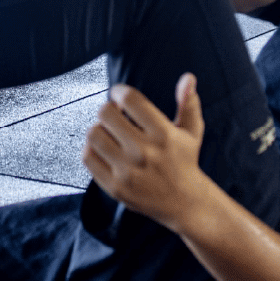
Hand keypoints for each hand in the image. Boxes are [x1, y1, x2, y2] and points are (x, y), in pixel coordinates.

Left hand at [81, 75, 212, 230]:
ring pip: (94, 134)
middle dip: (109, 108)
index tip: (120, 94)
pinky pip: (88, 158)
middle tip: (115, 114)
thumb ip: (188, 103)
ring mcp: (127, 171)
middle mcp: (144, 152)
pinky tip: (103, 147)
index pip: (130, 99)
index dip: (119, 91)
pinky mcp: (114, 187)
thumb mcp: (191, 132)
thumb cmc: (185, 161)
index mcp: (163, 134)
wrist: (184, 203)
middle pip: (106, 113)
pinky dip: (91, 148)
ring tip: (108, 131)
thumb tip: (188, 77)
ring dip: (98, 128)